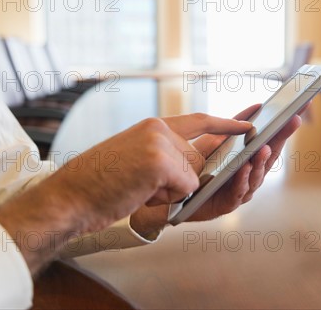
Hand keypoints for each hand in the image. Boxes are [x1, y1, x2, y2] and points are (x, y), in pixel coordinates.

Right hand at [0, 114, 250, 273]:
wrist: (69, 197)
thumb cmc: (100, 183)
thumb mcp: (135, 157)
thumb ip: (166, 154)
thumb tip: (195, 169)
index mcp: (154, 126)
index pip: (200, 121)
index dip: (226, 124)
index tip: (251, 121)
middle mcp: (159, 129)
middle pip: (196, 160)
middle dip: (179, 181)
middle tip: (145, 185)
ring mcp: (160, 143)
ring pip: (191, 177)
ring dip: (169, 192)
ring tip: (136, 187)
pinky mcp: (161, 162)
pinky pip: (185, 188)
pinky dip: (166, 198)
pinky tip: (140, 192)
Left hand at [187, 104, 301, 220]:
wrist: (176, 194)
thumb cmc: (199, 166)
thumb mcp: (216, 139)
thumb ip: (233, 125)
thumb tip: (257, 106)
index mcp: (251, 158)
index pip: (272, 139)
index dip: (286, 126)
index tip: (298, 110)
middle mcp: (251, 174)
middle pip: (270, 154)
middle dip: (282, 137)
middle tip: (293, 120)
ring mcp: (242, 189)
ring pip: (257, 175)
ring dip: (262, 160)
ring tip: (264, 146)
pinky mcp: (228, 204)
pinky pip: (238, 191)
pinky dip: (242, 179)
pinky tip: (244, 167)